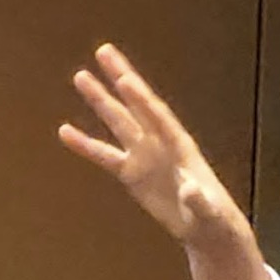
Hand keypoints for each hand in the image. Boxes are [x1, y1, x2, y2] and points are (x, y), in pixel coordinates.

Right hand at [57, 43, 255, 252]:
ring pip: (117, 122)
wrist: (206, 228)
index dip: (141, 99)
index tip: (125, 79)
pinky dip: (85, 144)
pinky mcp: (131, 172)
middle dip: (120, 78)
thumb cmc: (214, 218)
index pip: (157, 116)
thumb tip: (190, 189)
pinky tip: (65, 131)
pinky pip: (104, 155)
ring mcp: (144, 155)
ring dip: (100, 100)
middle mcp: (159, 142)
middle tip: (103, 51)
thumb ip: (199, 200)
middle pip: (136, 105)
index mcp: (180, 146)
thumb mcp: (210, 212)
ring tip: (81, 76)